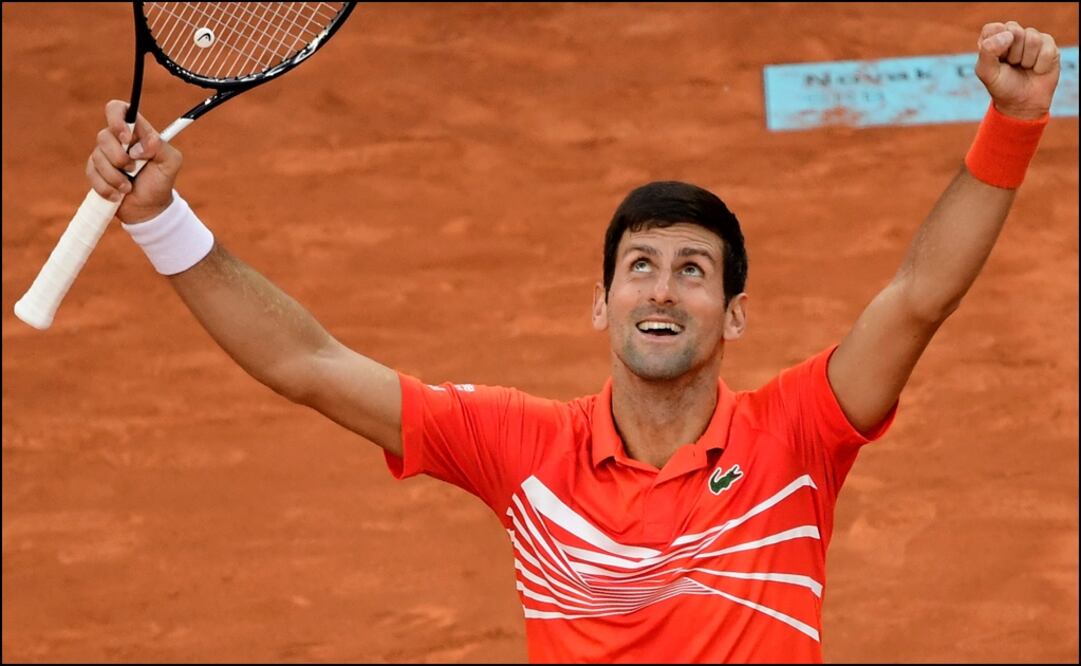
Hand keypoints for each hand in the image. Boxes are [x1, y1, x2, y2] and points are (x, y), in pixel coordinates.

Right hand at [86, 100, 182, 222]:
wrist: (149, 208)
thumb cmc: (160, 181)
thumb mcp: (171, 162)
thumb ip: (161, 147)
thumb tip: (140, 145)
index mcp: (136, 131)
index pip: (118, 109)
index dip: (117, 119)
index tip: (126, 138)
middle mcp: (117, 140)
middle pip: (104, 136)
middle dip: (118, 158)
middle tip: (133, 169)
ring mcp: (104, 155)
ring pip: (97, 157)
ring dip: (115, 177)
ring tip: (128, 187)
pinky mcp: (95, 171)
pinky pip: (92, 175)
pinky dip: (107, 187)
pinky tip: (119, 194)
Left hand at [975, 22, 1060, 119]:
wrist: (1023, 103)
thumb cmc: (1002, 86)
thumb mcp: (986, 72)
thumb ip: (988, 51)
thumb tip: (1009, 35)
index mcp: (993, 39)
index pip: (993, 29)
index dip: (996, 45)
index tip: (997, 61)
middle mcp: (1013, 36)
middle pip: (1014, 30)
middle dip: (1012, 53)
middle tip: (1012, 65)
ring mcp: (1032, 39)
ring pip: (1032, 38)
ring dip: (1026, 60)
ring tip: (1024, 67)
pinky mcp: (1049, 45)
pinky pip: (1046, 49)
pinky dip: (1040, 65)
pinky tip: (1037, 70)